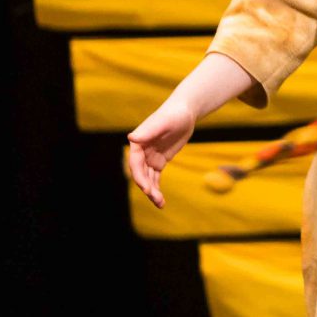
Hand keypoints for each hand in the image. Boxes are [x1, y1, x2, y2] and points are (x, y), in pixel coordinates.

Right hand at [124, 94, 199, 208]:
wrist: (184, 112)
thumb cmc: (173, 114)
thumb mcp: (163, 122)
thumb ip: (149, 131)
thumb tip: (131, 137)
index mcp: (137, 143)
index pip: (135, 164)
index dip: (139, 177)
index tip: (147, 189)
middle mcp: (141, 152)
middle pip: (141, 174)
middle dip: (147, 187)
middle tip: (157, 199)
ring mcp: (150, 158)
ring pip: (148, 179)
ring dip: (152, 192)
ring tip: (161, 204)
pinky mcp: (159, 161)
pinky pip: (156, 178)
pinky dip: (157, 188)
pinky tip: (161, 200)